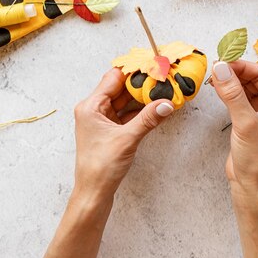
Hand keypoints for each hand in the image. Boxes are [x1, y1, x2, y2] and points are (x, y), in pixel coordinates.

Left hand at [73, 68, 173, 201]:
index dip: (133, 70)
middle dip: (141, 83)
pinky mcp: (110, 131)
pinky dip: (140, 111)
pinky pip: (127, 114)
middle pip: (120, 88)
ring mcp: (102, 121)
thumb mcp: (128, 139)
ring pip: (125, 101)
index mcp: (91, 106)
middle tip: (162, 76)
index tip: (151, 64)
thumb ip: (148, 119)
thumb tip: (166, 103)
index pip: (113, 78)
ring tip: (162, 90)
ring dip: (142, 97)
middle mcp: (94, 110)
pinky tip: (155, 107)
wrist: (94, 193)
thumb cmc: (101, 167)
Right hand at [211, 60, 257, 201]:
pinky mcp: (249, 120)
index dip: (241, 66)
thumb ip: (232, 94)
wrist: (252, 186)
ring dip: (230, 82)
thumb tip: (220, 68)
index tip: (221, 62)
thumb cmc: (257, 159)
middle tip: (214, 69)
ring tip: (212, 78)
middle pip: (253, 78)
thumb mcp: (245, 123)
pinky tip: (217, 89)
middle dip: (234, 72)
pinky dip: (228, 93)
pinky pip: (239, 99)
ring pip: (245, 88)